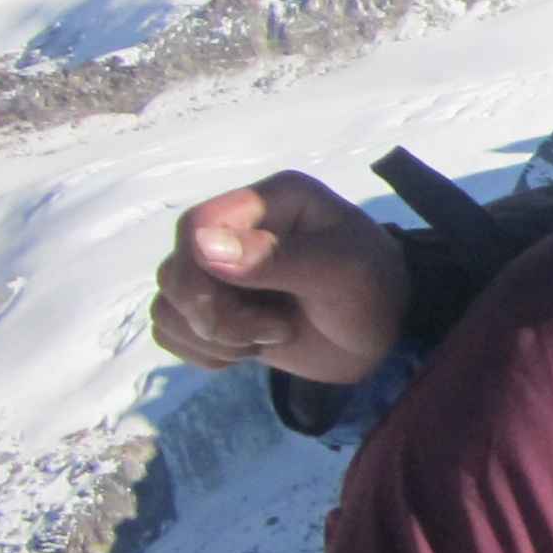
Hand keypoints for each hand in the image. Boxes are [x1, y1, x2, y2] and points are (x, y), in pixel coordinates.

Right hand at [150, 172, 411, 384]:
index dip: (206, 276)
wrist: (384, 339)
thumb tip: (201, 246)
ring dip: (213, 338)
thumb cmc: (374, 293)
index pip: (197, 225)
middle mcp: (236, 228)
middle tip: (277, 331)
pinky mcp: (213, 307)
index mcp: (269, 201)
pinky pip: (170, 330)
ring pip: (168, 304)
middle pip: (177, 271)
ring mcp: (220, 269)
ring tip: (271, 337)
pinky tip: (247, 351)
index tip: (255, 315)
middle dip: (218, 318)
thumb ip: (277, 258)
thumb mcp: (342, 273)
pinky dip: (202, 351)